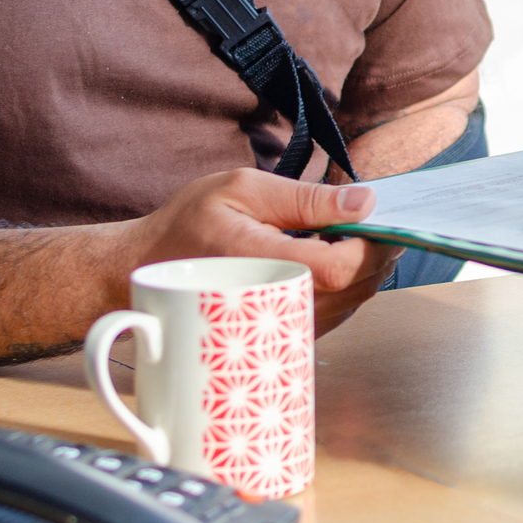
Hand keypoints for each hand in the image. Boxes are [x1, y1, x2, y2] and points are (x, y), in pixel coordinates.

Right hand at [121, 169, 399, 335]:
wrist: (144, 273)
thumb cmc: (189, 225)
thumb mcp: (243, 190)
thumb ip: (306, 198)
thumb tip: (365, 202)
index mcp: (260, 262)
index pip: (340, 268)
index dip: (370, 242)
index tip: (373, 214)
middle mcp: (275, 304)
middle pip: (357, 287)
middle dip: (377, 251)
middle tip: (373, 218)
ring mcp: (282, 326)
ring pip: (354, 303)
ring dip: (367, 268)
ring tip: (355, 233)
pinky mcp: (287, 333)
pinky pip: (338, 312)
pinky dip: (350, 285)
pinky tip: (338, 256)